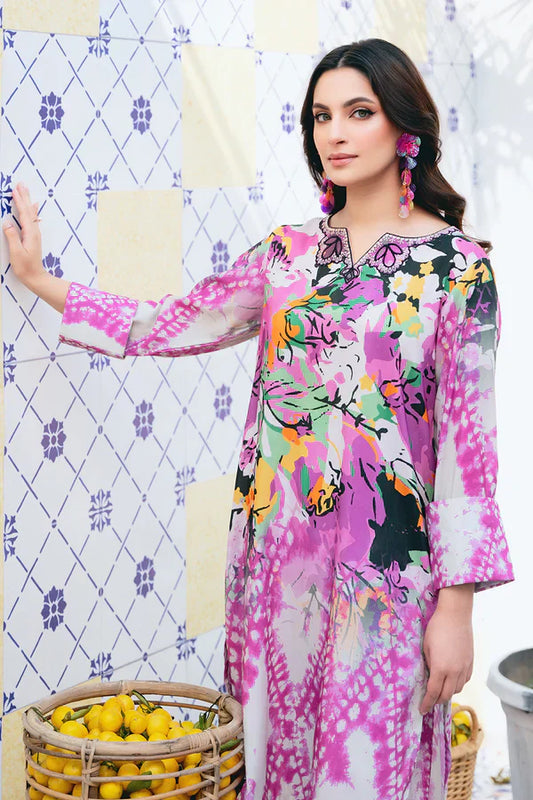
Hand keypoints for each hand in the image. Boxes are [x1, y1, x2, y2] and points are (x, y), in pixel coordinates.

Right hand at [3, 182, 69, 312]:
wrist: (36, 277)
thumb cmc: (25, 267)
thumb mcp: (17, 253)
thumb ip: (12, 238)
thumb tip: (7, 223)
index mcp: (30, 234)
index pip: (24, 213)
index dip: (19, 201)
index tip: (14, 190)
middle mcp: (34, 231)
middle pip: (29, 210)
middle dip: (24, 196)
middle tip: (21, 183)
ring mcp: (34, 234)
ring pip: (31, 213)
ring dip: (27, 201)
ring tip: (25, 190)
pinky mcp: (33, 237)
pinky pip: (32, 218)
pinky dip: (31, 210)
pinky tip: (34, 206)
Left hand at [419, 584, 473, 714]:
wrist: (456, 615)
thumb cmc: (436, 628)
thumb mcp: (426, 647)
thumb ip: (429, 665)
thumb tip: (429, 676)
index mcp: (440, 669)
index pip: (433, 693)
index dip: (427, 703)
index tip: (422, 710)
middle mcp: (454, 671)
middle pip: (446, 695)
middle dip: (437, 701)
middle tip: (429, 702)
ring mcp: (464, 667)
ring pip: (457, 689)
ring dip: (448, 693)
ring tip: (440, 691)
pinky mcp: (471, 662)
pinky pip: (465, 680)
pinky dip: (458, 684)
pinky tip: (452, 681)